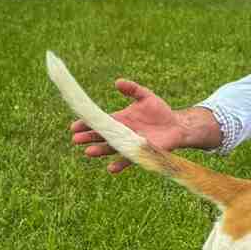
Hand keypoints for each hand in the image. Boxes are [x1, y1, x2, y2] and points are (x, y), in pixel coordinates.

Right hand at [70, 79, 185, 173]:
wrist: (176, 126)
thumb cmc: (159, 111)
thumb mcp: (146, 96)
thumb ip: (133, 89)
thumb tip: (117, 82)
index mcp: (119, 119)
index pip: (100, 121)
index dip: (87, 124)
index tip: (74, 126)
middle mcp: (121, 133)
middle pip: (101, 136)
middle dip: (89, 138)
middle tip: (76, 139)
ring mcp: (129, 143)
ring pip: (111, 148)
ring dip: (100, 150)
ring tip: (89, 152)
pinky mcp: (140, 152)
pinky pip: (128, 159)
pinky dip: (120, 164)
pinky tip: (111, 168)